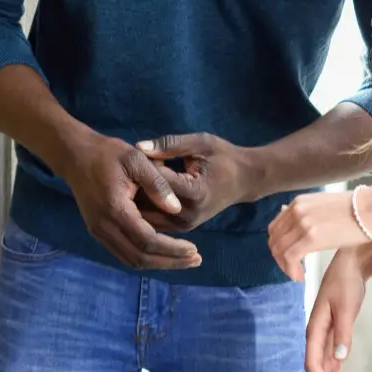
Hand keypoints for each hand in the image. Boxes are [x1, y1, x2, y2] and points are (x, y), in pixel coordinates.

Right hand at [55, 130, 200, 270]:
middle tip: (195, 260)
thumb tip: (177, 209)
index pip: (148, 241)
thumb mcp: (137, 159)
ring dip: (158, 263)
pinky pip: (123, 253)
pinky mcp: (97, 230)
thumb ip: (158, 184)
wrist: (74, 155)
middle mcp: (104, 227)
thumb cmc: (107, 153)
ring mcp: (98, 231)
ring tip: (183, 260)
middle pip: (140, 257)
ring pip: (131, 259)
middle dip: (170, 261)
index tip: (194, 249)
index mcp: (115, 209)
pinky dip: (144, 257)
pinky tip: (162, 252)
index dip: (173, 248)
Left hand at [135, 132, 260, 231]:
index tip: (134, 154)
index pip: (156, 181)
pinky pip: (153, 221)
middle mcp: (187, 214)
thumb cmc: (224, 157)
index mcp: (194, 192)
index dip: (142, 166)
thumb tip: (139, 146)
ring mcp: (184, 225)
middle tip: (126, 169)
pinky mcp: (181, 228)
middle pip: (147, 203)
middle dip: (134, 186)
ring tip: (130, 180)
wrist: (245, 180)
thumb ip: (170, 144)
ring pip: (146, 216)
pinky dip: (142, 208)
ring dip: (135, 200)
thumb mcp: (201, 143)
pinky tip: (138, 191)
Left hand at [267, 189, 371, 280]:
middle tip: (293, 269)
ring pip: (279, 250)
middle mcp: (296, 211)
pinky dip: (291, 270)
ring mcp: (302, 223)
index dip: (279, 246)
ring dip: (285, 266)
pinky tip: (301, 277)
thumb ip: (306, 212)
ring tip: (298, 275)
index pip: (276, 227)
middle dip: (280, 258)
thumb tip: (288, 214)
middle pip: (274, 239)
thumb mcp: (324, 205)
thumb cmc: (357, 208)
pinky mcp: (311, 237)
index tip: (290, 258)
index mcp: (298, 203)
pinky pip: (290, 257)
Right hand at [306, 250, 366, 371]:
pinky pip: (332, 361)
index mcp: (314, 330)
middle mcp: (316, 336)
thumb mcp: (346, 307)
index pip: (313, 364)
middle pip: (317, 370)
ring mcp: (324, 336)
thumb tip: (339, 359)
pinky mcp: (333, 334)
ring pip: (325, 368)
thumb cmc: (345, 284)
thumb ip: (343, 333)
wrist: (350, 266)